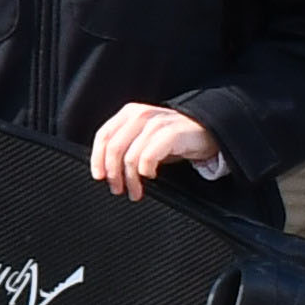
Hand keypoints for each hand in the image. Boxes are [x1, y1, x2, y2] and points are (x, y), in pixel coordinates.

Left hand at [88, 103, 222, 199]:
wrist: (207, 131)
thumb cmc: (173, 138)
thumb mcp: (144, 137)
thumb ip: (125, 145)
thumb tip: (104, 168)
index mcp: (129, 113)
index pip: (104, 136)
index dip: (97, 158)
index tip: (99, 176)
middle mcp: (140, 115)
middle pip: (114, 148)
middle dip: (113, 173)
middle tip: (117, 189)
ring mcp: (156, 123)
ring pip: (130, 156)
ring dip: (131, 179)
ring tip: (135, 191)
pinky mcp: (171, 134)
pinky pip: (148, 157)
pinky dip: (146, 170)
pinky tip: (151, 175)